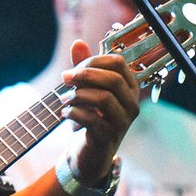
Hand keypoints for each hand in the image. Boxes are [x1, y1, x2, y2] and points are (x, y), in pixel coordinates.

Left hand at [61, 39, 139, 184]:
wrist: (91, 152)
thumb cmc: (91, 116)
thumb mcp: (87, 89)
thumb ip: (84, 67)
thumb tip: (78, 43)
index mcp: (129, 87)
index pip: (118, 62)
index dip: (93, 61)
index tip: (73, 68)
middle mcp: (131, 103)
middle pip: (112, 79)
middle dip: (84, 75)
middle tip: (64, 79)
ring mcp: (123, 122)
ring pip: (103, 98)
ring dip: (77, 95)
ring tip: (64, 100)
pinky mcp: (108, 137)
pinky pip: (91, 119)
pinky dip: (73, 113)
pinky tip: (64, 114)